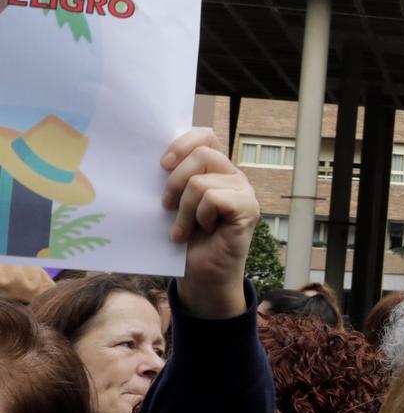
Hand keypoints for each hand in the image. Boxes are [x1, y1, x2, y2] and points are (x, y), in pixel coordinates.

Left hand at [161, 129, 255, 319]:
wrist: (201, 276)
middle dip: (174, 181)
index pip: (205, 135)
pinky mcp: (247, 209)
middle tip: (165, 206)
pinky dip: (198, 217)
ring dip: (183, 209)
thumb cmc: (185, 241)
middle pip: (202, 154)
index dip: (182, 143)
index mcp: (215, 169)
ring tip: (182, 229)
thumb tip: (145, 161)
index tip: (161, 165)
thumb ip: (171, 179)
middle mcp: (233, 176)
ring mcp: (243, 192)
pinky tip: (198, 231)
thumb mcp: (173, 203)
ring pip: (201, 181)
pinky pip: (213, 199)